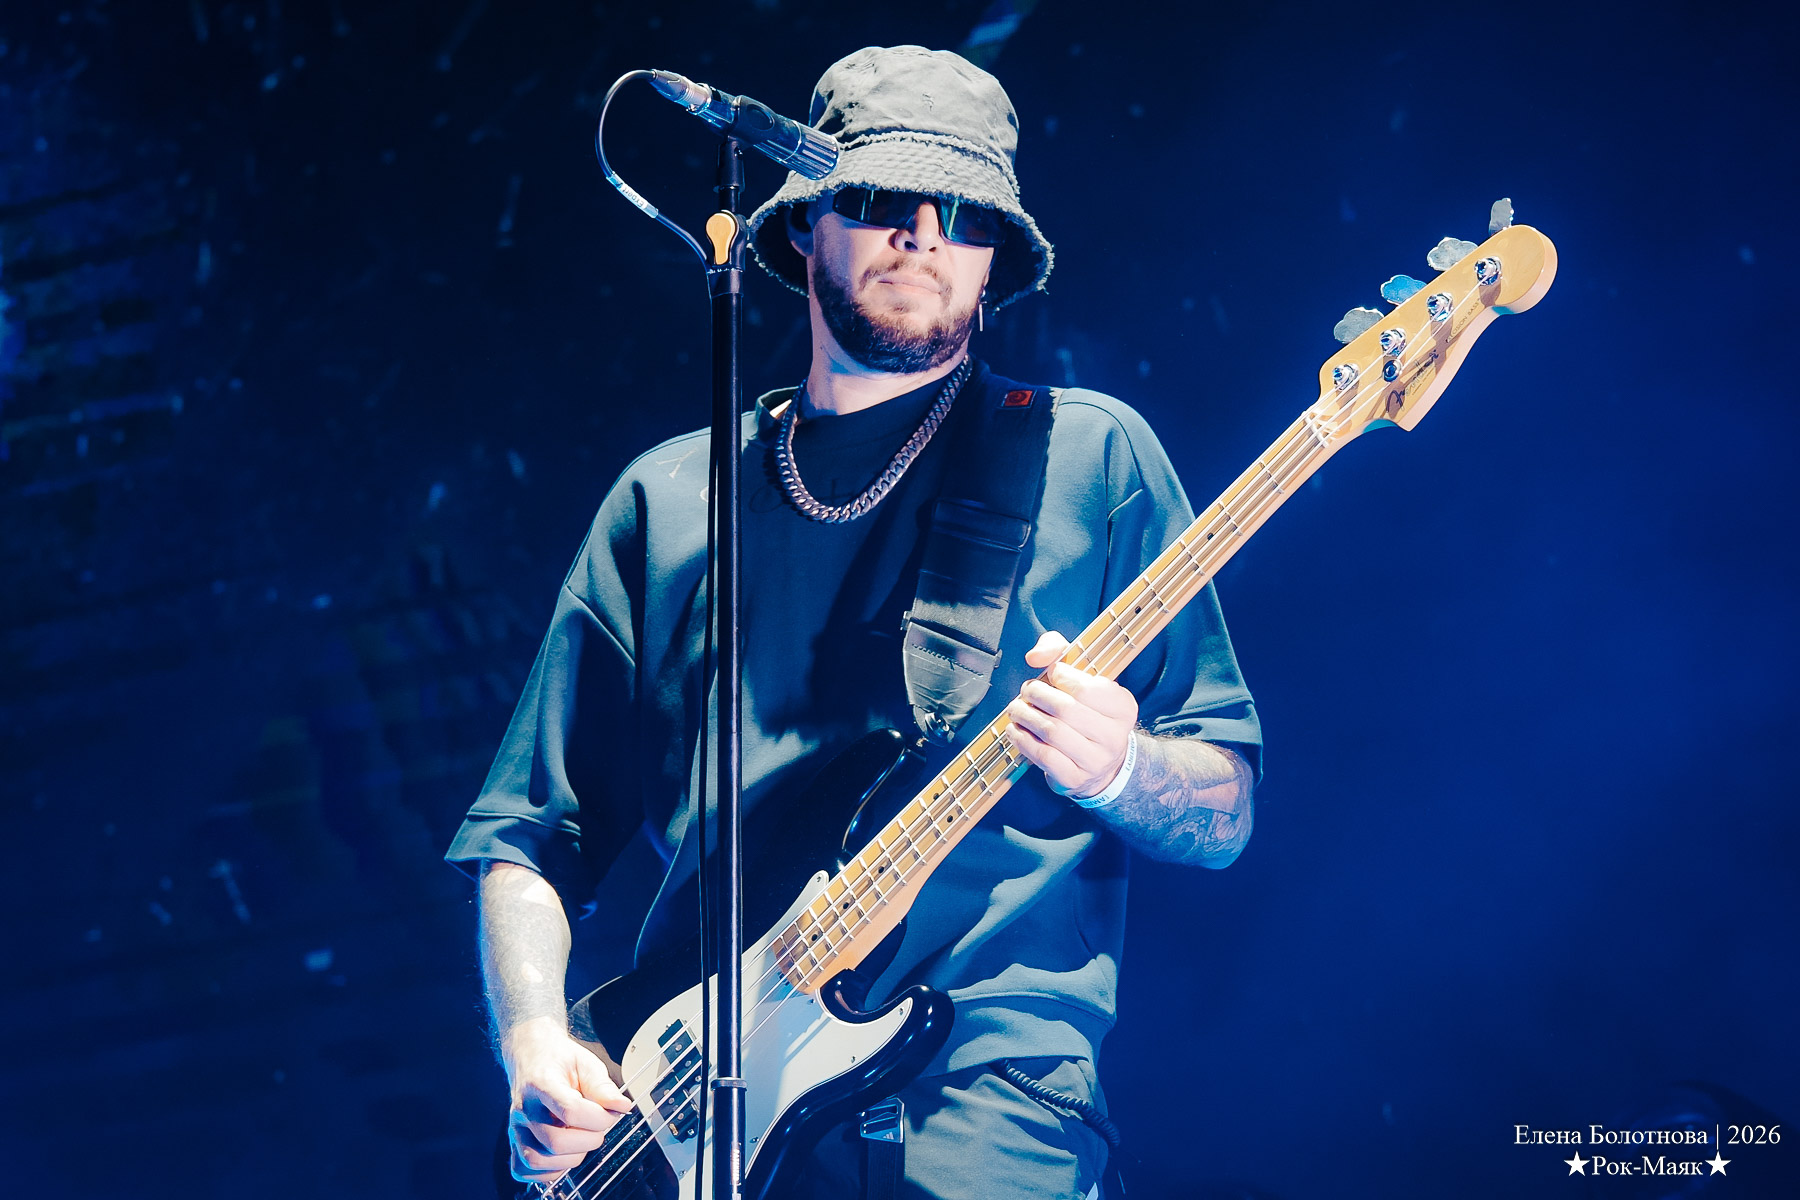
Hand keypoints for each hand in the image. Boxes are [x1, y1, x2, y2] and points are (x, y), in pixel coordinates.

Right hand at [500, 1017, 632, 1183]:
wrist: (532, 1055)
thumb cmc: (558, 1060)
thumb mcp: (586, 1063)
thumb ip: (603, 1086)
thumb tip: (621, 1106)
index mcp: (542, 1083)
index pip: (570, 1111)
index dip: (599, 1117)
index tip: (612, 1112)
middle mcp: (525, 1108)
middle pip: (555, 1141)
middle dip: (588, 1140)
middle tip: (598, 1127)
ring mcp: (516, 1127)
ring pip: (539, 1159)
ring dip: (570, 1157)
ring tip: (581, 1139)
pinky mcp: (514, 1141)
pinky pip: (523, 1169)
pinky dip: (548, 1170)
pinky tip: (563, 1154)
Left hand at [1006, 630, 1138, 799]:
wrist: (1101, 765)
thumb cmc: (1087, 713)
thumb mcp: (1085, 679)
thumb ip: (1059, 651)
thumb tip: (1035, 656)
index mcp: (1123, 708)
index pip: (1087, 688)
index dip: (1062, 677)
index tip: (1051, 674)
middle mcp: (1114, 736)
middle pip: (1066, 710)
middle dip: (1037, 695)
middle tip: (1026, 691)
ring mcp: (1096, 761)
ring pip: (1052, 732)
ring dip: (1025, 716)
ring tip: (1016, 708)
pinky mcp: (1075, 779)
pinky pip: (1042, 756)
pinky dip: (1022, 740)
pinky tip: (1015, 729)